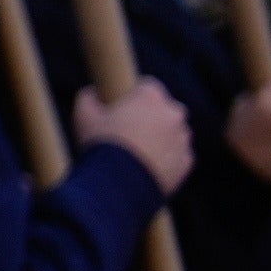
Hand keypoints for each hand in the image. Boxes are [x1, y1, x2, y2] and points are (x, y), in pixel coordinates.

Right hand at [76, 76, 194, 191]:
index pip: (147, 85)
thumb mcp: (83, 116)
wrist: (119, 186)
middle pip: (164, 109)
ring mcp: (183, 138)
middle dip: (151, 117)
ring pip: (173, 133)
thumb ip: (88, 97)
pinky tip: (145, 167)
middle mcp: (174, 113)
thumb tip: (91, 92)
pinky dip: (166, 159)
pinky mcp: (186, 161)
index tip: (121, 108)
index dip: (133, 96)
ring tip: (137, 153)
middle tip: (129, 132)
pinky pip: (177, 156)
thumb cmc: (102, 145)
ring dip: (160, 138)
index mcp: (151, 96)